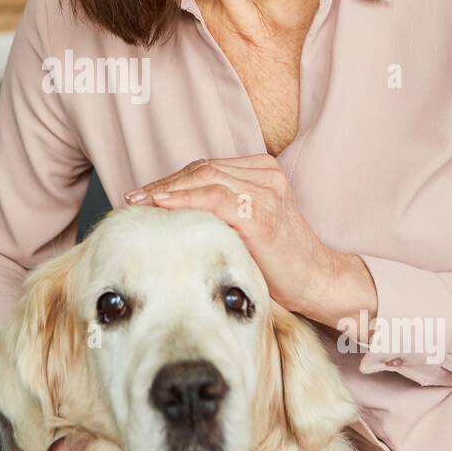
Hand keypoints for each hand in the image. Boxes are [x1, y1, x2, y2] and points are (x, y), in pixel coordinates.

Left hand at [124, 155, 376, 333]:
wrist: (319, 282)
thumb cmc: (280, 261)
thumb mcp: (247, 227)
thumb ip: (220, 212)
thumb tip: (170, 216)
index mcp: (262, 171)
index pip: (205, 169)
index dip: (171, 180)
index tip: (142, 194)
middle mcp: (265, 174)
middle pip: (201, 170)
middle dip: (163, 184)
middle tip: (132, 198)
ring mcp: (266, 191)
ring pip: (204, 178)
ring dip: (166, 190)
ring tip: (139, 202)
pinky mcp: (262, 213)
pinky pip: (214, 197)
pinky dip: (184, 199)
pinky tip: (162, 206)